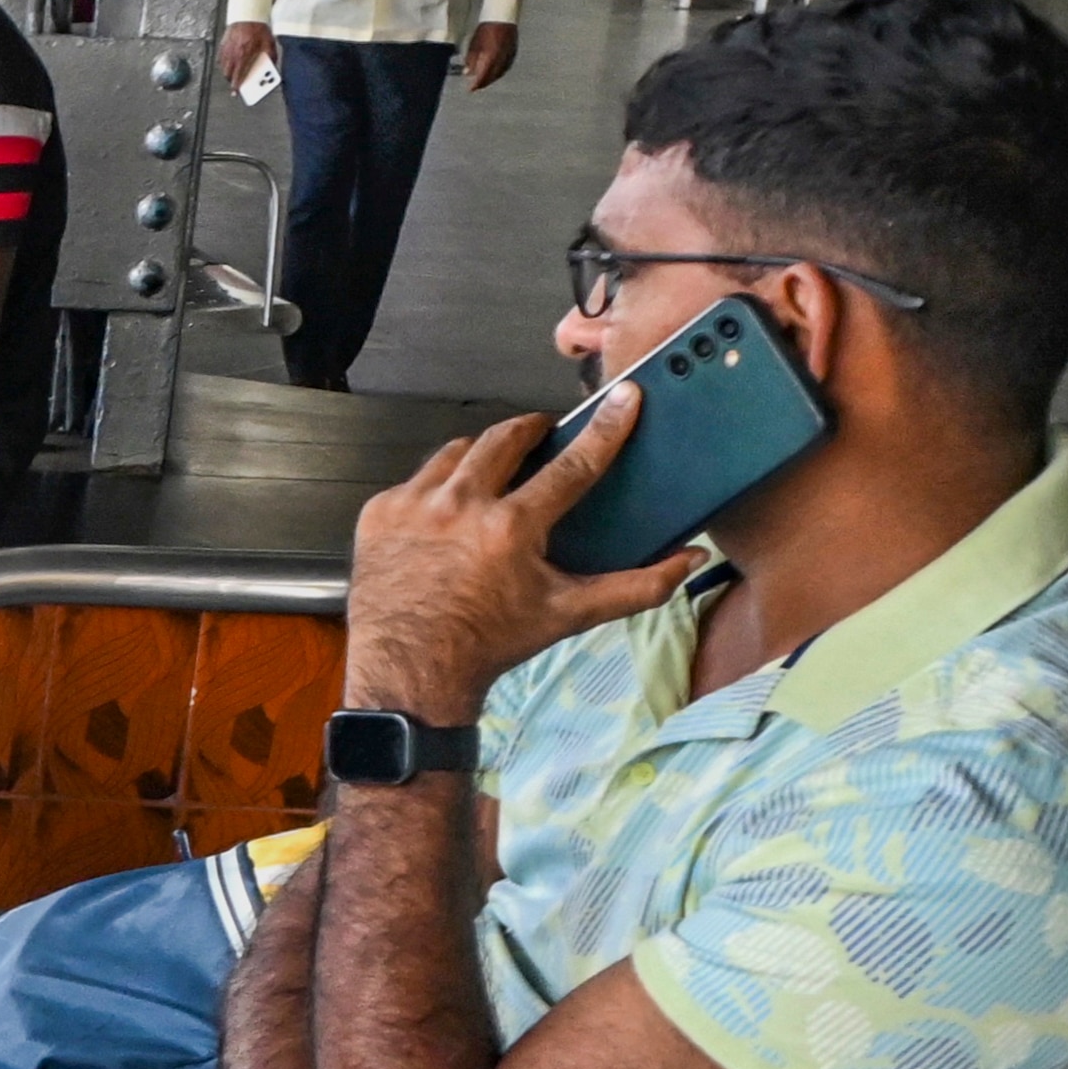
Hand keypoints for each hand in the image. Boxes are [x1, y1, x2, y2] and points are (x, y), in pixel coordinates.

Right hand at [219, 19, 275, 90]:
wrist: (247, 14)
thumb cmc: (257, 27)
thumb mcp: (269, 42)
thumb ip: (271, 56)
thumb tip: (271, 66)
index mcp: (244, 55)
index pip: (238, 75)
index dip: (236, 85)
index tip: (236, 91)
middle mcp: (233, 54)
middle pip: (228, 73)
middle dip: (231, 80)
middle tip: (236, 83)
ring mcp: (226, 49)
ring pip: (223, 67)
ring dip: (228, 72)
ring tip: (233, 73)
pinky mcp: (222, 44)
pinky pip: (221, 59)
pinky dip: (224, 63)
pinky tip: (230, 62)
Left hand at [342, 392, 707, 718]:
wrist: (411, 668)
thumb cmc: (490, 641)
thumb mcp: (569, 614)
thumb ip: (636, 587)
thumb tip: (688, 560)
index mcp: (511, 527)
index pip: (572, 464)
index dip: (604, 429)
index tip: (624, 400)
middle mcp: (460, 506)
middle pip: (506, 438)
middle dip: (531, 429)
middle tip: (544, 433)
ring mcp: (414, 505)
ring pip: (457, 452)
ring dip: (482, 455)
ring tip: (496, 470)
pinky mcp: (379, 511)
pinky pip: (416, 479)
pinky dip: (437, 487)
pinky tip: (448, 509)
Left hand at [461, 20, 519, 91]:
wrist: (502, 16)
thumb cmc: (486, 28)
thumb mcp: (474, 44)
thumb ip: (471, 60)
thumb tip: (467, 73)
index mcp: (491, 56)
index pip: (483, 75)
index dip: (476, 84)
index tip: (470, 89)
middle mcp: (501, 58)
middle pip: (492, 76)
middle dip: (484, 82)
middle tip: (476, 86)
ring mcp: (509, 55)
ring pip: (500, 73)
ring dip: (492, 78)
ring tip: (484, 80)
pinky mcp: (514, 52)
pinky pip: (506, 66)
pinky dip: (499, 72)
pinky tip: (494, 72)